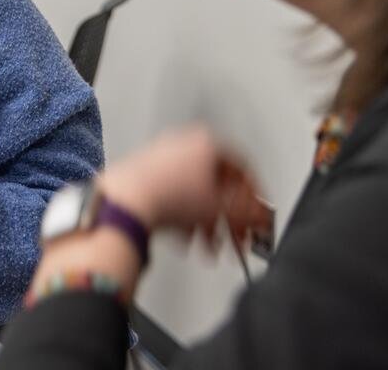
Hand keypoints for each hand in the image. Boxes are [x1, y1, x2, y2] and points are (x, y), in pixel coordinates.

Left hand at [98, 124, 269, 248]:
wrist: (126, 202)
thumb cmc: (169, 195)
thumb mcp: (223, 208)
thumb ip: (249, 213)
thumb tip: (262, 218)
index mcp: (206, 141)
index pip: (242, 168)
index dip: (254, 197)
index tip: (257, 216)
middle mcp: (183, 143)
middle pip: (216, 183)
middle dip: (228, 216)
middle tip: (235, 236)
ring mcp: (160, 157)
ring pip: (193, 193)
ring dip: (206, 222)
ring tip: (210, 245)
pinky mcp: (142, 174)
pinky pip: (172, 197)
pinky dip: (183, 218)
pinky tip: (187, 239)